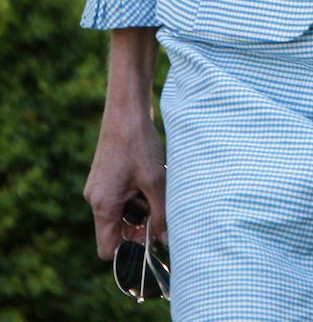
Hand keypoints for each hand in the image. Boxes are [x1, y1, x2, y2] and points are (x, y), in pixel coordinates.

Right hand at [84, 108, 166, 257]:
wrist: (126, 109)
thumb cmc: (138, 143)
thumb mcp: (155, 180)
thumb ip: (161, 213)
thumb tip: (168, 239)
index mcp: (102, 205)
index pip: (107, 249)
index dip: (129, 250)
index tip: (150, 238)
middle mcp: (95, 199)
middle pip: (116, 231)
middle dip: (139, 227)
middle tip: (160, 212)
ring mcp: (99, 187)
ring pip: (121, 213)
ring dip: (140, 208)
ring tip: (156, 189)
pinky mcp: (106, 176)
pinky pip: (120, 197)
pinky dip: (136, 194)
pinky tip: (151, 177)